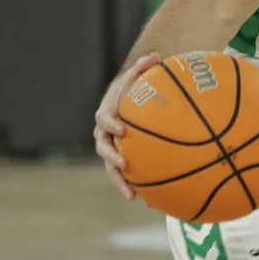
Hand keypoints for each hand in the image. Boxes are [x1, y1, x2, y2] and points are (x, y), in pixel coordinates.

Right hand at [94, 52, 161, 198]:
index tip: (121, 130)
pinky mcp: (121, 161)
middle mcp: (105, 134)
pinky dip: (136, 187)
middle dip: (112, 157)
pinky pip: (126, 176)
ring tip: (133, 195)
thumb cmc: (134, 89)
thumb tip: (155, 56)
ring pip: (111, 168)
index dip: (111, 124)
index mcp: (108, 113)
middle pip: (103, 148)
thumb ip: (144, 68)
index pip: (105, 119)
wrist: (127, 104)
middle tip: (124, 164)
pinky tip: (150, 203)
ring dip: (120, 181)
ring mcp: (111, 149)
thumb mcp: (138, 77)